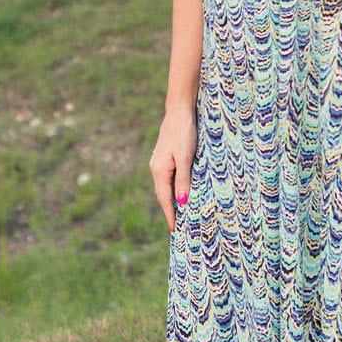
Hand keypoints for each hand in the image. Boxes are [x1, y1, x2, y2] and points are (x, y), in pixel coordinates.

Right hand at [149, 104, 196, 232]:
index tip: (174, 230)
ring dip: (170, 200)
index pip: (165, 199)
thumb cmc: (184, 133)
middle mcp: (155, 168)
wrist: (179, 111)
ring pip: (164, 186)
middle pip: (162, 194)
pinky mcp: (164, 156)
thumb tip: (181, 203)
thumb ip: (183, 180)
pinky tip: (178, 192)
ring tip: (178, 214)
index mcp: (160, 170)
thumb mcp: (186, 158)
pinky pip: (167, 178)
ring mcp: (158, 162)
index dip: (170, 215)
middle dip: (169, 211)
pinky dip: (171, 188)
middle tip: (177, 227)